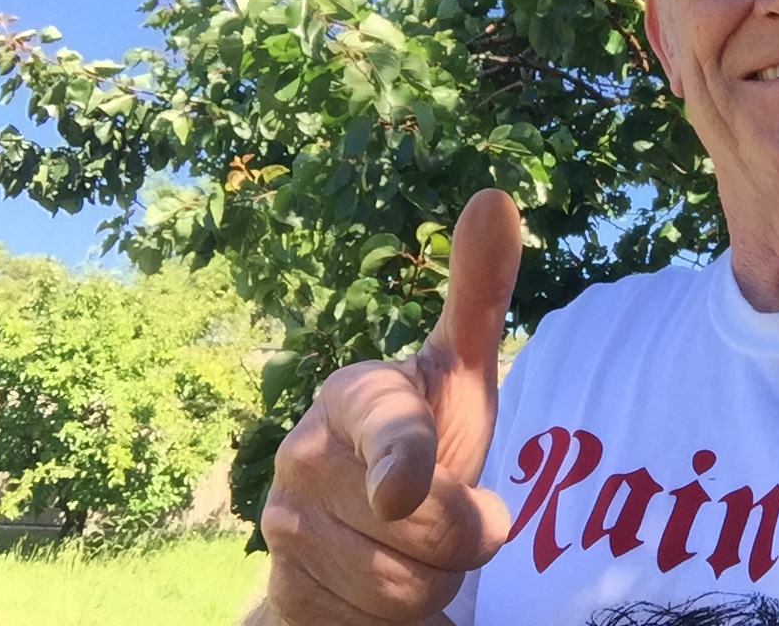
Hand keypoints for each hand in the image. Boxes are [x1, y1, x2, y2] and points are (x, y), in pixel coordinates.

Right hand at [260, 189, 521, 624]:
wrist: (363, 533)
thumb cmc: (425, 437)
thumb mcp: (461, 373)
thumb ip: (480, 293)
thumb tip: (495, 195)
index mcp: (352, 396)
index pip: (384, 431)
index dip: (402, 462)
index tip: (405, 487)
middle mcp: (302, 456)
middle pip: (423, 531)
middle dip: (462, 538)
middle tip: (446, 509)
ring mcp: (283, 529)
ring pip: (403, 589)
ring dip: (432, 580)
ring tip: (414, 546)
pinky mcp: (283, 593)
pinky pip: (365, 625)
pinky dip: (391, 616)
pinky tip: (376, 581)